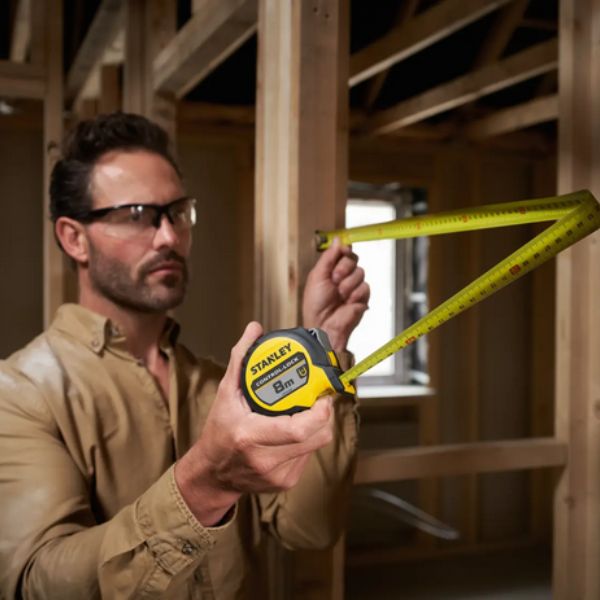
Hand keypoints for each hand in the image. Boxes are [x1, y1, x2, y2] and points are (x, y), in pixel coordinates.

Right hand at [175, 322, 334, 525]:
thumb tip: (254, 329)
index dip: (320, 412)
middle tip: (318, 398)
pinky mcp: (286, 482)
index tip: (323, 395)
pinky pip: (309, 455)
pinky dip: (307, 441)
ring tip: (307, 411)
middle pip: (317, 437)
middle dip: (324, 415)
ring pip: (317, 446)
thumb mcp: (225, 394)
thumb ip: (241, 359)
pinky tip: (294, 432)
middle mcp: (266, 460)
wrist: (211, 475)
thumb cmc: (218, 433)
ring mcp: (279, 475)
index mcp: (250, 437)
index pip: (300, 430)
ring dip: (317, 427)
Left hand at [302, 237, 369, 352]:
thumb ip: (328, 257)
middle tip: (334, 280)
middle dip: (343, 268)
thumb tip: (337, 240)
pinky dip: (355, 294)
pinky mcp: (362, 297)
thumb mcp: (317, 276)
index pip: (343, 251)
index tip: (342, 251)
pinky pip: (365, 286)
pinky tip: (347, 302)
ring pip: (360, 272)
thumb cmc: (316, 305)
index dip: (344, 249)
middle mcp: (343, 276)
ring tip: (339, 296)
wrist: (324, 325)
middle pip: (353, 258)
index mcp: (330, 269)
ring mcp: (353, 286)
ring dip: (348, 284)